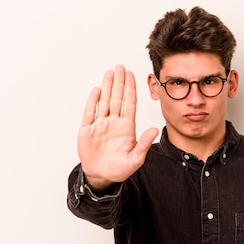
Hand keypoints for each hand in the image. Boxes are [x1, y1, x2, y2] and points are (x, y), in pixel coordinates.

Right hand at [78, 65, 158, 190]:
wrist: (101, 177)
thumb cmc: (119, 169)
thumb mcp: (135, 160)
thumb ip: (144, 144)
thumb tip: (155, 129)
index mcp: (127, 128)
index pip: (130, 104)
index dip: (130, 89)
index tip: (132, 75)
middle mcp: (114, 123)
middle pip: (117, 98)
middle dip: (119, 82)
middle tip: (120, 67)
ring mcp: (101, 125)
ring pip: (104, 102)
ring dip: (107, 87)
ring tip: (109, 73)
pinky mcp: (88, 130)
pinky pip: (90, 112)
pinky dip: (93, 101)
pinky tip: (97, 90)